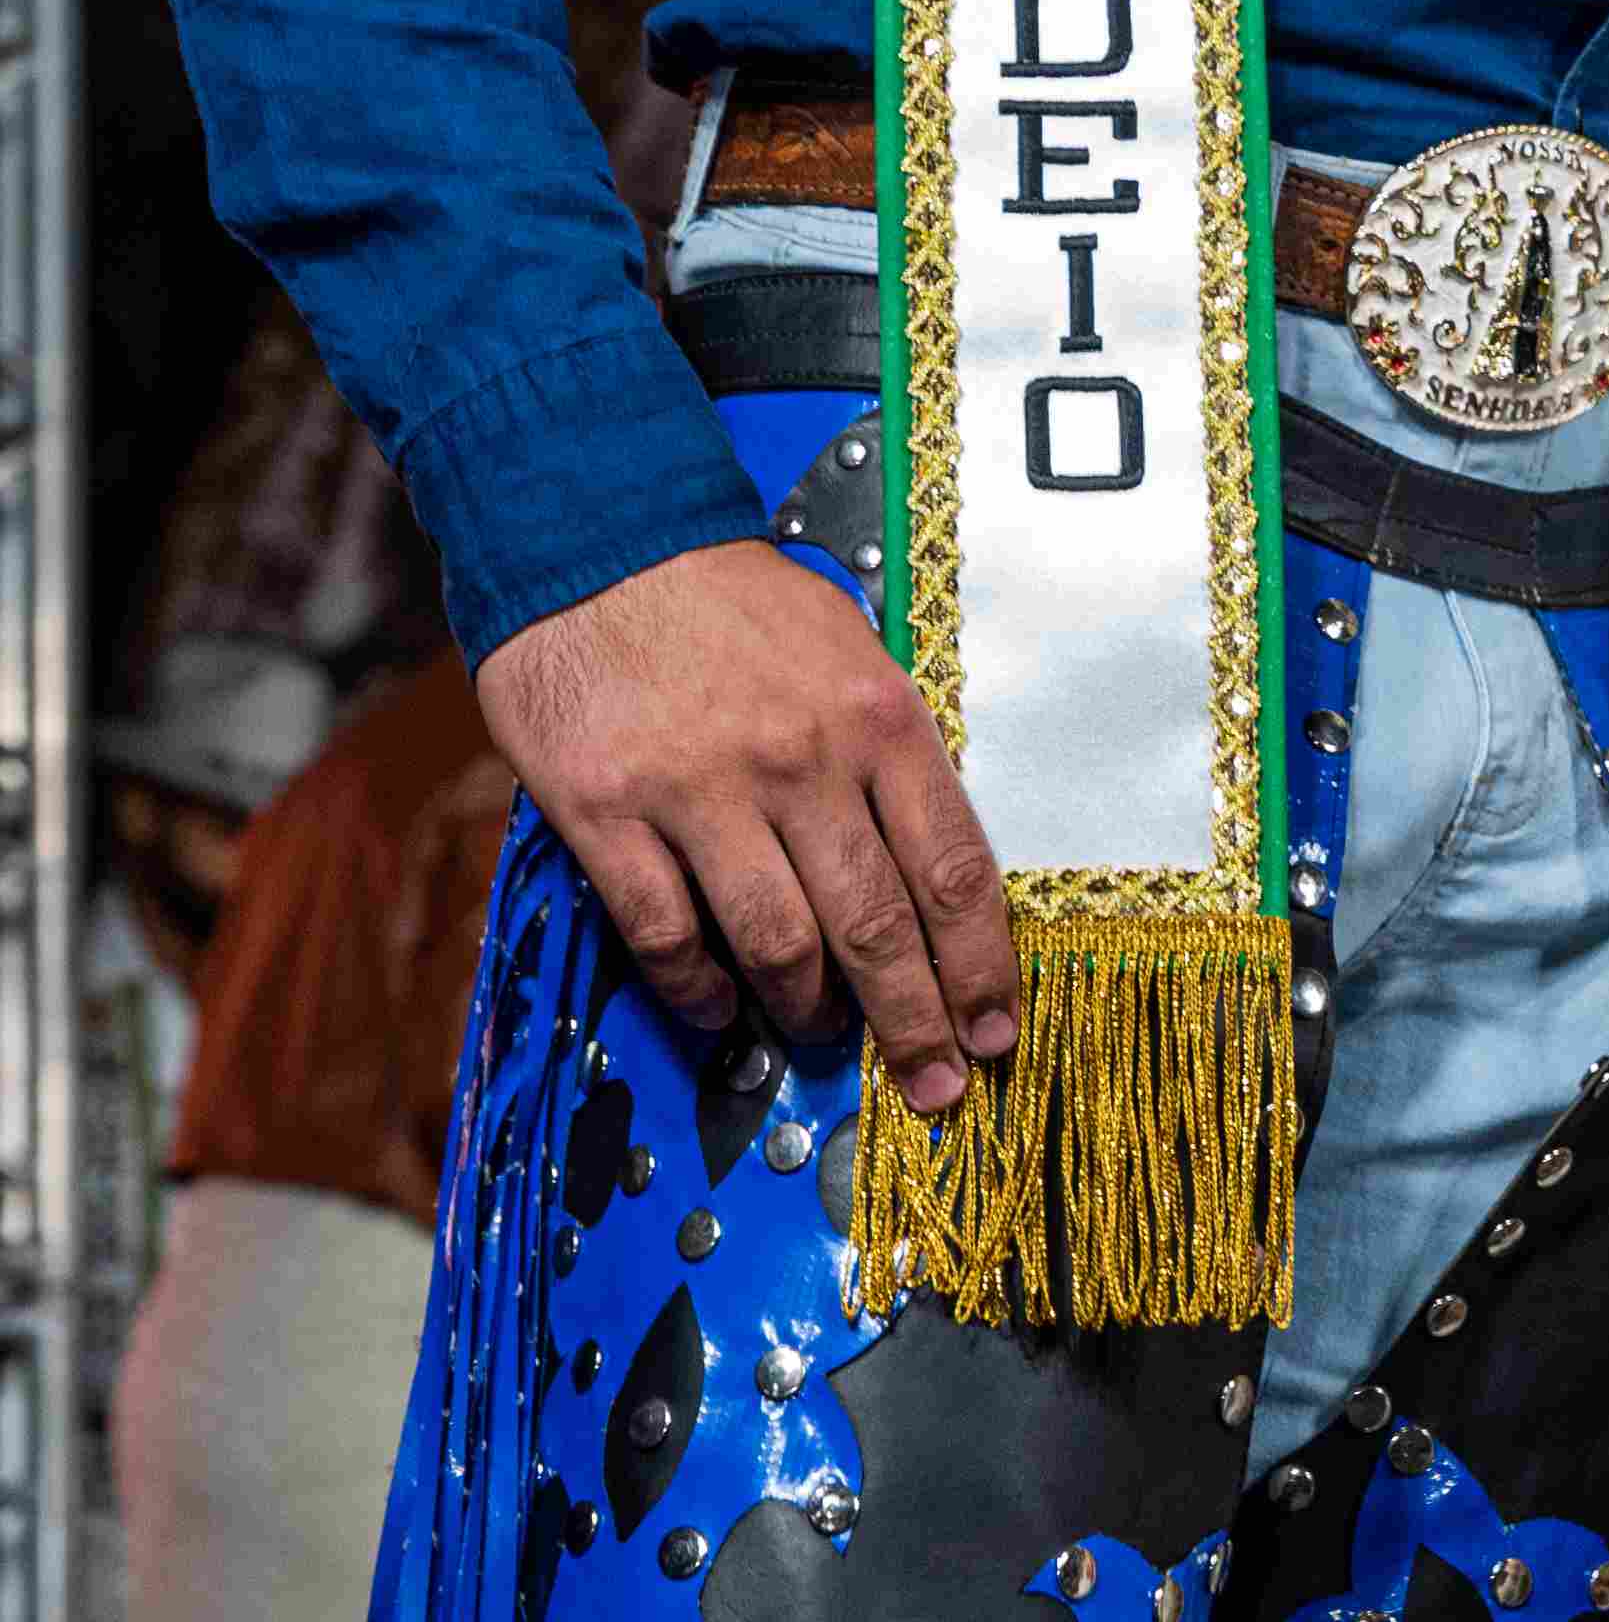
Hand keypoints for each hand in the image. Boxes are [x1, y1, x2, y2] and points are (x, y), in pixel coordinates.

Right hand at [475, 539, 1019, 1119]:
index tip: (995, 1027)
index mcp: (875, 717)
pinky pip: (669, 935)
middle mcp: (801, 760)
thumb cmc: (729, 599)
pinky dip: (700, 989)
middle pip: (878, 926)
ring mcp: (702, 791)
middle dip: (915, 1022)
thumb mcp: (845, 648)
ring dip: (808, 1009)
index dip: (981, 965)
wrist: (600, 539)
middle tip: (935, 1082)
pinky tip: (718, 1008)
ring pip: (780, 944)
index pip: (953, 867)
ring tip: (819, 1033)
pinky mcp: (611, 814)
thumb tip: (928, 864)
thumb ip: (886, 751)